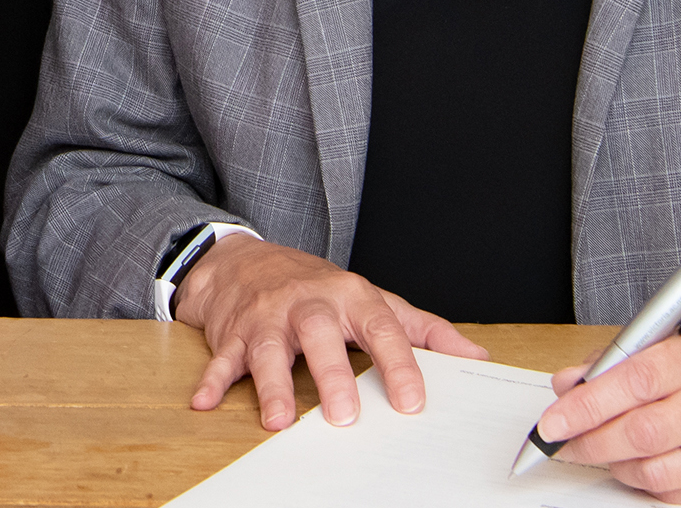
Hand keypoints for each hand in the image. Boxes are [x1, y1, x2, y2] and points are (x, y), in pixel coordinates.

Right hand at [173, 237, 480, 431]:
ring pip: (269, 348)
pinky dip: (212, 380)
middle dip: (331, 374)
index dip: (399, 364)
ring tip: (277, 420)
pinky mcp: (234, 331)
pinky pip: (221, 356)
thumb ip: (425, 330)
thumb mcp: (375, 300)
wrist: (247, 260)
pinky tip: (205, 402)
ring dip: (271, 384)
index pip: (381, 328)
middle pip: (319, 334)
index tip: (413, 401)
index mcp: (351, 296)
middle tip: (345, 415)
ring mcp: (268, 317)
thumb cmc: (319, 289)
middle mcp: (308, 303)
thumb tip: (475, 358)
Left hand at [534, 303, 680, 502]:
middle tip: (563, 443)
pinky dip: (647, 486)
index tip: (554, 419)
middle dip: (590, 441)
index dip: (586, 403)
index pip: (636, 380)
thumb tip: (567, 384)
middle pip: (641, 431)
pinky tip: (637, 468)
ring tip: (601, 453)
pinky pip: (677, 497)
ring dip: (615, 466)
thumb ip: (621, 361)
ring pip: (655, 471)